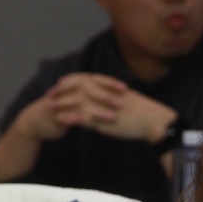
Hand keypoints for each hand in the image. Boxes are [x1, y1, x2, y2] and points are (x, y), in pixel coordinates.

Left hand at [17, 73, 174, 143]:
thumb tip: (107, 102)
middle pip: (76, 87)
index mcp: (108, 86)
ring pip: (77, 102)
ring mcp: (103, 106)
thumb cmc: (143, 114)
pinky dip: (72, 119)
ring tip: (50, 108)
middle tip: (49, 95)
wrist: (154, 120)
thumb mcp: (126, 101)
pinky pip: (85, 118)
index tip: (59, 84)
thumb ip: (113, 99)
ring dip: (63, 105)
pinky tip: (63, 122)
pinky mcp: (105, 119)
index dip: (70, 81)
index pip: (84, 79)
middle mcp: (103, 93)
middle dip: (61, 91)